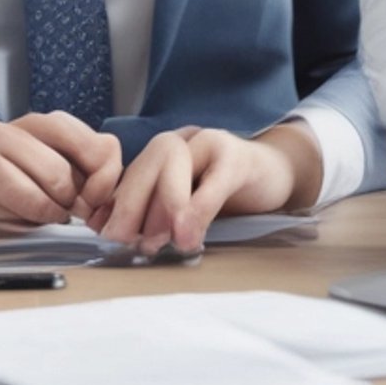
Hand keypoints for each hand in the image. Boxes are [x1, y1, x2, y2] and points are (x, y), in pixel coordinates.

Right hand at [0, 112, 122, 226]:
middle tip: (72, 215)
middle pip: (71, 168)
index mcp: (44, 124)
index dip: (107, 180)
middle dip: (78, 203)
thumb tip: (109, 197)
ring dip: (54, 211)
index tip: (98, 202)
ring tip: (47, 215)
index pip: (100, 144)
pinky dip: (31, 213)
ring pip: (50, 179)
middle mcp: (19, 127)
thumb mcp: (40, 169)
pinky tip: (25, 216)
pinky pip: (18, 196)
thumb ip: (74, 175)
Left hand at [88, 123, 320, 255]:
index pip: (131, 174)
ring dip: (161, 207)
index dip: (117, 206)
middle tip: (127, 243)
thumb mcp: (186, 205)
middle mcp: (182, 141)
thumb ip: (155, 214)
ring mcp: (210, 143)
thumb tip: (116, 236)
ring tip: (158, 243)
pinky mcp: (238, 157)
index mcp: (163, 153)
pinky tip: (188, 236)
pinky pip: (214, 179)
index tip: (109, 239)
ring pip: (174, 163)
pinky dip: (197, 209)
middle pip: (148, 164)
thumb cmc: (224, 195)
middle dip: (131, 205)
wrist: (276, 174)